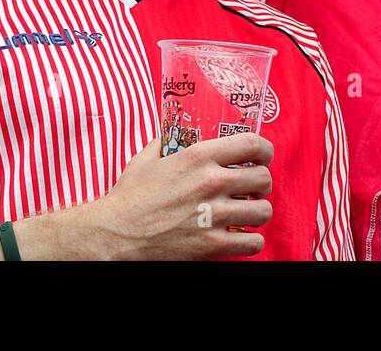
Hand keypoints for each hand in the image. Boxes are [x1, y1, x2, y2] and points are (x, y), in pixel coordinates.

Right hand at [77, 133, 273, 259]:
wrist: (115, 234)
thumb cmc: (129, 196)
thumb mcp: (147, 158)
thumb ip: (167, 143)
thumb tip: (174, 134)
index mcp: (199, 157)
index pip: (253, 144)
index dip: (265, 151)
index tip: (263, 157)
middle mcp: (212, 182)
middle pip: (263, 179)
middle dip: (261, 184)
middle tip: (252, 189)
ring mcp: (214, 215)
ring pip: (263, 211)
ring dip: (257, 212)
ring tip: (246, 213)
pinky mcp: (212, 245)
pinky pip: (254, 242)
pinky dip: (250, 241)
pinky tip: (240, 237)